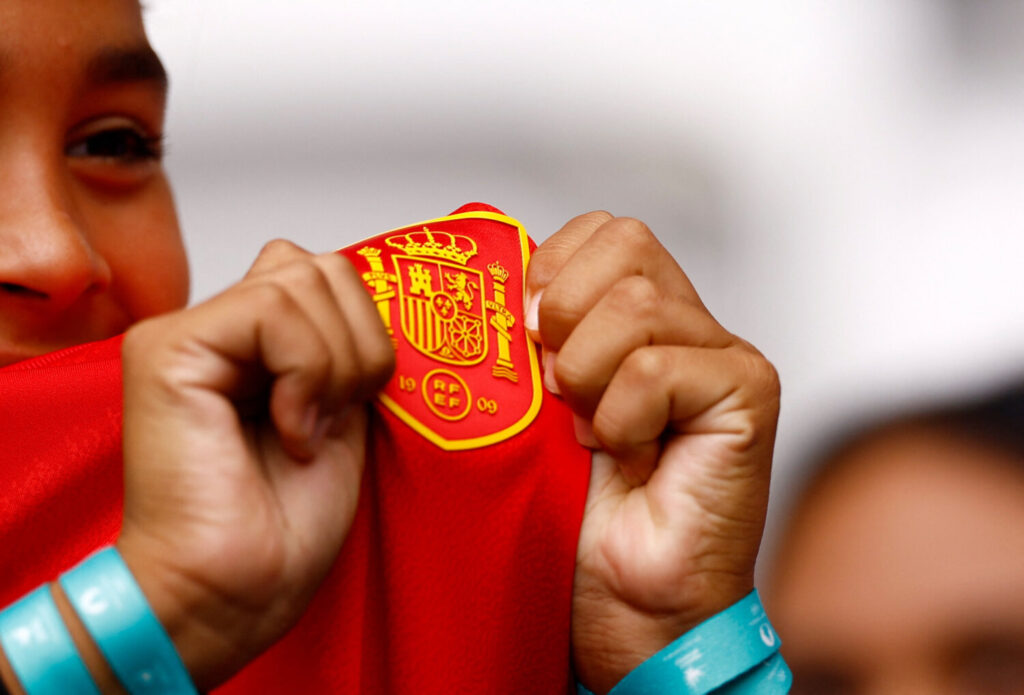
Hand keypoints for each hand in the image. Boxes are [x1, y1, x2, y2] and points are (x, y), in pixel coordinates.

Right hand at [116, 241, 393, 688]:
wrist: (238, 590)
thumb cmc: (283, 524)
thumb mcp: (341, 411)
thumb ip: (343, 346)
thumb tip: (369, 300)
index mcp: (256, 343)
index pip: (328, 276)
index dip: (366, 330)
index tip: (356, 403)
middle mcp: (216, 328)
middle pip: (320, 266)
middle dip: (358, 341)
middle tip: (334, 414)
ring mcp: (187, 333)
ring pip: (300, 277)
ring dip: (333, 362)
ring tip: (307, 427)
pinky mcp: (168, 348)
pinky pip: (271, 309)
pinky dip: (304, 371)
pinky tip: (287, 429)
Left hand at [526, 213, 779, 693]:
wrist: (625, 600)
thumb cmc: (577, 513)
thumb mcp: (530, 403)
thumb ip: (530, 335)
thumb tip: (502, 282)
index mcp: (634, 316)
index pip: (599, 228)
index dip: (550, 269)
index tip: (528, 336)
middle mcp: (685, 324)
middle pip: (624, 239)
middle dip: (563, 316)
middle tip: (560, 389)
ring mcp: (722, 354)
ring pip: (636, 303)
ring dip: (587, 376)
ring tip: (593, 430)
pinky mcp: (747, 391)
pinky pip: (656, 367)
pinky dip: (622, 417)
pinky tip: (630, 455)